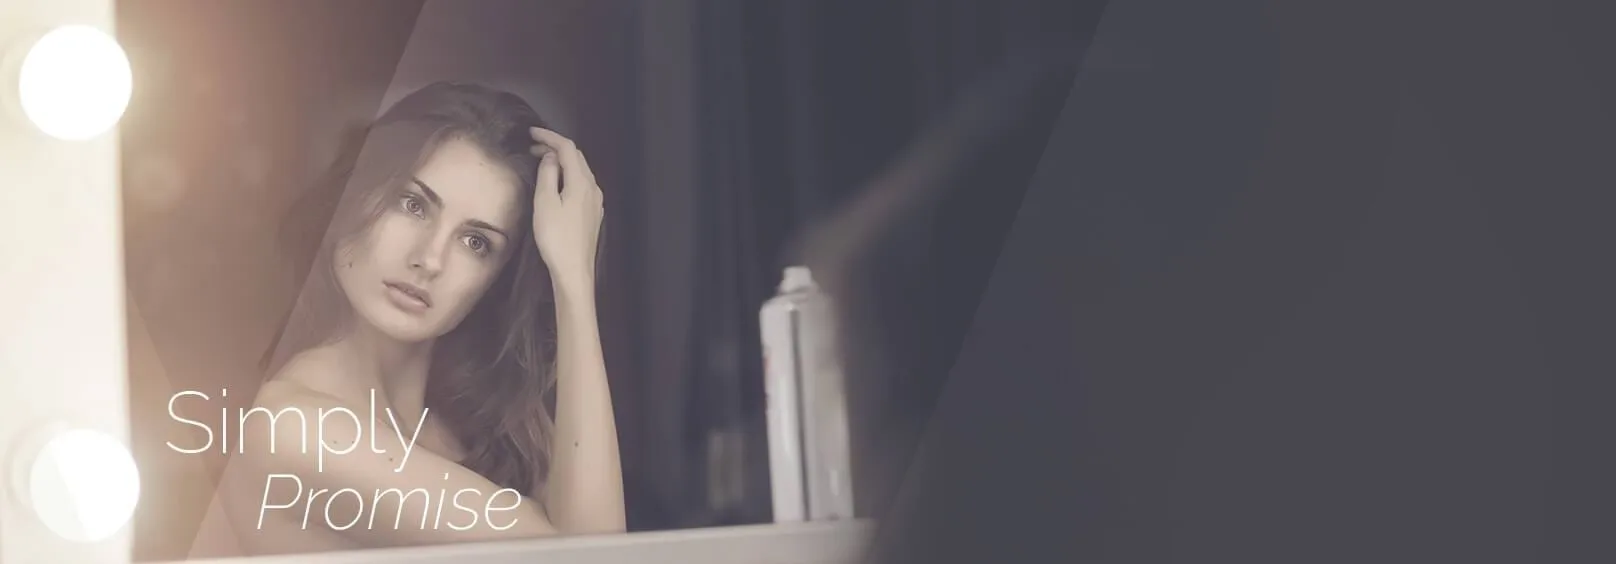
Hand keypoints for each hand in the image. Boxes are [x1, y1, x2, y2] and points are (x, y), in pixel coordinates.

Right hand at [529, 127, 603, 292]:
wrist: (574, 269)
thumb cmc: (556, 237)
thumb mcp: (545, 203)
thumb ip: (548, 174)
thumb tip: (550, 157)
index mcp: (581, 182)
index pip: (567, 148)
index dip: (549, 136)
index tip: (531, 132)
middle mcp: (593, 188)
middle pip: (576, 157)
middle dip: (554, 147)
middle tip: (532, 147)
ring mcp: (595, 201)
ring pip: (580, 171)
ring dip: (561, 162)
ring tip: (541, 161)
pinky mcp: (593, 212)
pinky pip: (581, 184)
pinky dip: (568, 176)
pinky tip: (556, 182)